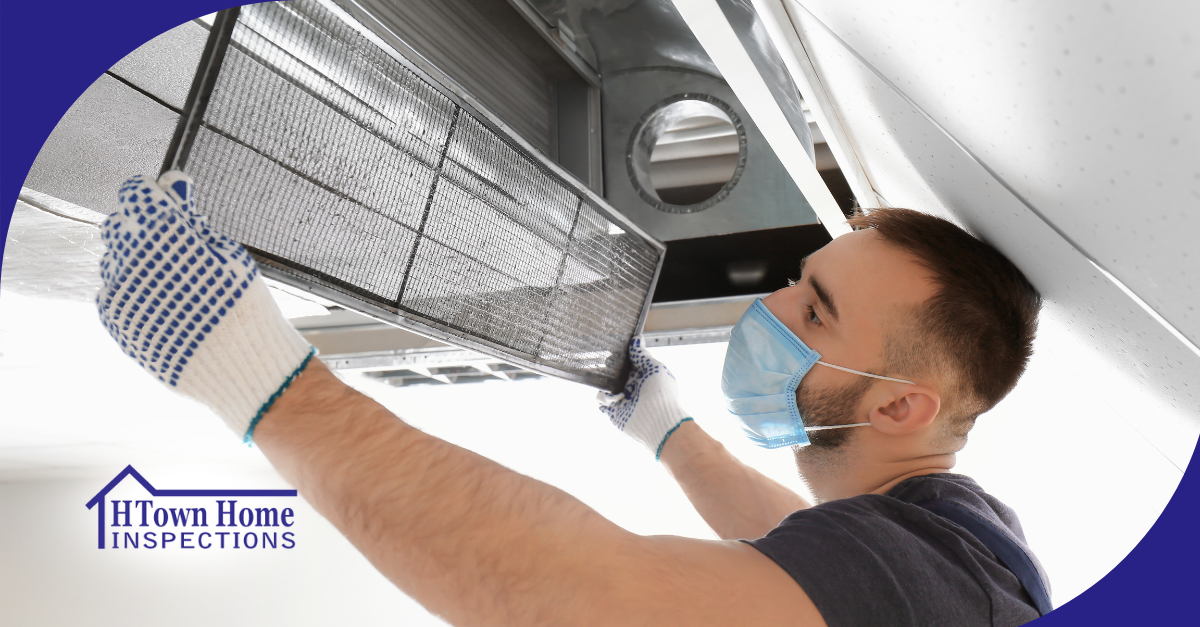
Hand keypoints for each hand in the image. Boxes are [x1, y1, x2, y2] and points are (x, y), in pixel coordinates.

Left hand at [96, 171, 314, 440]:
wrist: (244, 368)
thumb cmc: (245, 309)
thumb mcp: (229, 252)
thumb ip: (191, 216)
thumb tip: (170, 182)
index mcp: (164, 234)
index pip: (136, 193)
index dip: (155, 194)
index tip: (170, 203)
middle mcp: (132, 259)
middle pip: (120, 224)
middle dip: (143, 228)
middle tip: (175, 246)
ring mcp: (120, 293)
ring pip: (114, 259)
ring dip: (137, 261)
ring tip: (175, 282)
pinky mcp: (117, 321)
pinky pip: (112, 293)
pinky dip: (133, 291)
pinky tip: (165, 303)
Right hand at [597, 338, 692, 458]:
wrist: (659, 422)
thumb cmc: (662, 394)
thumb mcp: (654, 368)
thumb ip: (642, 355)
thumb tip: (636, 339)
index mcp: (643, 374)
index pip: (628, 361)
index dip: (620, 355)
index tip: (613, 349)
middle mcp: (632, 385)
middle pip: (614, 372)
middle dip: (608, 369)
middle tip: (607, 367)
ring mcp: (623, 398)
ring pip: (605, 385)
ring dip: (607, 386)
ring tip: (619, 393)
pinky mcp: (614, 411)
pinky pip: (601, 400)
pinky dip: (604, 399)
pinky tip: (616, 400)